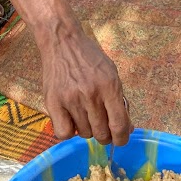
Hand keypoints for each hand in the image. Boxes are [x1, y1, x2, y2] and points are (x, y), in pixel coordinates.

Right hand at [40, 28, 131, 145]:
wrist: (62, 42)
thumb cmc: (89, 58)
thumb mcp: (112, 73)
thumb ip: (119, 101)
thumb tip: (127, 128)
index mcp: (109, 86)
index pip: (119, 125)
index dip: (122, 138)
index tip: (120, 139)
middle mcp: (91, 94)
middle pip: (102, 134)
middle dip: (105, 136)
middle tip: (102, 128)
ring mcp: (70, 99)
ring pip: (84, 134)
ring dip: (87, 130)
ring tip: (84, 116)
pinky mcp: (53, 102)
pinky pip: (63, 133)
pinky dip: (69, 132)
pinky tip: (71, 120)